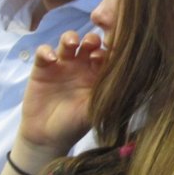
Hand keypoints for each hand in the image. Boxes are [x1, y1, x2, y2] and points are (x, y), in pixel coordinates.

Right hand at [19, 30, 107, 155]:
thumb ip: (107, 96)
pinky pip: (44, 52)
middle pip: (90, 42)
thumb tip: (130, 82)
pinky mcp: (43, 67)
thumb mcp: (95, 112)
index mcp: (100, 73)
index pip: (108, 53)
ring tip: (72, 43)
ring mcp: (63, 64)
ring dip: (71, 38)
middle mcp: (83, 65)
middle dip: (92, 39)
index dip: (110, 48)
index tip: (111, 51)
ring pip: (68, 41)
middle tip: (92, 43)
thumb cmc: (75, 124)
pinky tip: (51, 59)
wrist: (46, 136)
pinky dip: (46, 51)